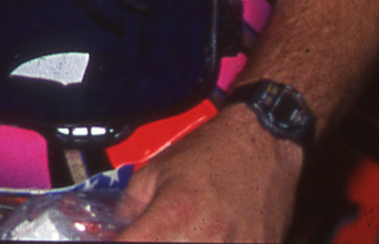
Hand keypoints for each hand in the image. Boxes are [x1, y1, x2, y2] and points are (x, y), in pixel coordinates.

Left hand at [114, 100, 300, 242]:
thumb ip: (130, 208)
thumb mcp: (156, 171)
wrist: (264, 144)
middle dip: (154, 242)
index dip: (122, 242)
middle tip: (156, 231)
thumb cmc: (211, 153)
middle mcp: (206, 239)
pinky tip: (212, 235)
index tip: (127, 236)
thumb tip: (114, 235)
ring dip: (183, 243)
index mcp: (174, 216)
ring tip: (184, 231)